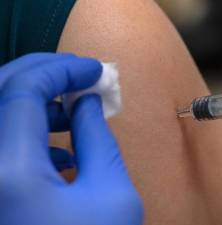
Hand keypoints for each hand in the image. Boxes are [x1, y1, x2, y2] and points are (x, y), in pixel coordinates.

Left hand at [0, 53, 142, 224]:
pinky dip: (26, 133)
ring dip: (33, 103)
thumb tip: (87, 102)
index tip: (94, 70)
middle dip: (41, 75)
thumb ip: (97, 137)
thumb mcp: (112, 193)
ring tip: (72, 110)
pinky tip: (58, 149)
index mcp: (7, 172)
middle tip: (78, 75)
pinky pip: (1, 146)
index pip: (22, 90)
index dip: (62, 70)